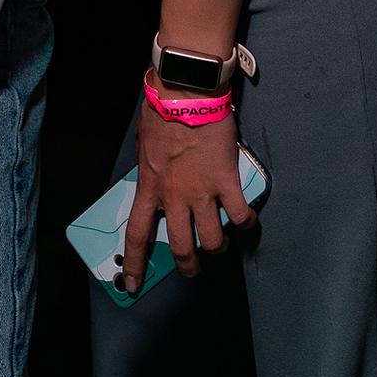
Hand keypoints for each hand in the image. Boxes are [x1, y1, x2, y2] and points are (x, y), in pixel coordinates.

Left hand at [121, 88, 254, 294]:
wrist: (187, 91)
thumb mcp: (144, 142)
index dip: (134, 265)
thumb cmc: (162, 108)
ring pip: (213, 239)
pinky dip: (245, 222)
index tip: (131, 285)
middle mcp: (175, 196)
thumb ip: (149, 164)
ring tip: (222, 244)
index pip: (138, 235)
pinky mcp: (227, 180)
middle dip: (187, 266)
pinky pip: (240, 214)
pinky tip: (246, 220)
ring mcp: (202, 191)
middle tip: (192, 269)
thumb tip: (154, 174)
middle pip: (181, 247)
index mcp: (149, 186)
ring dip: (217, 247)